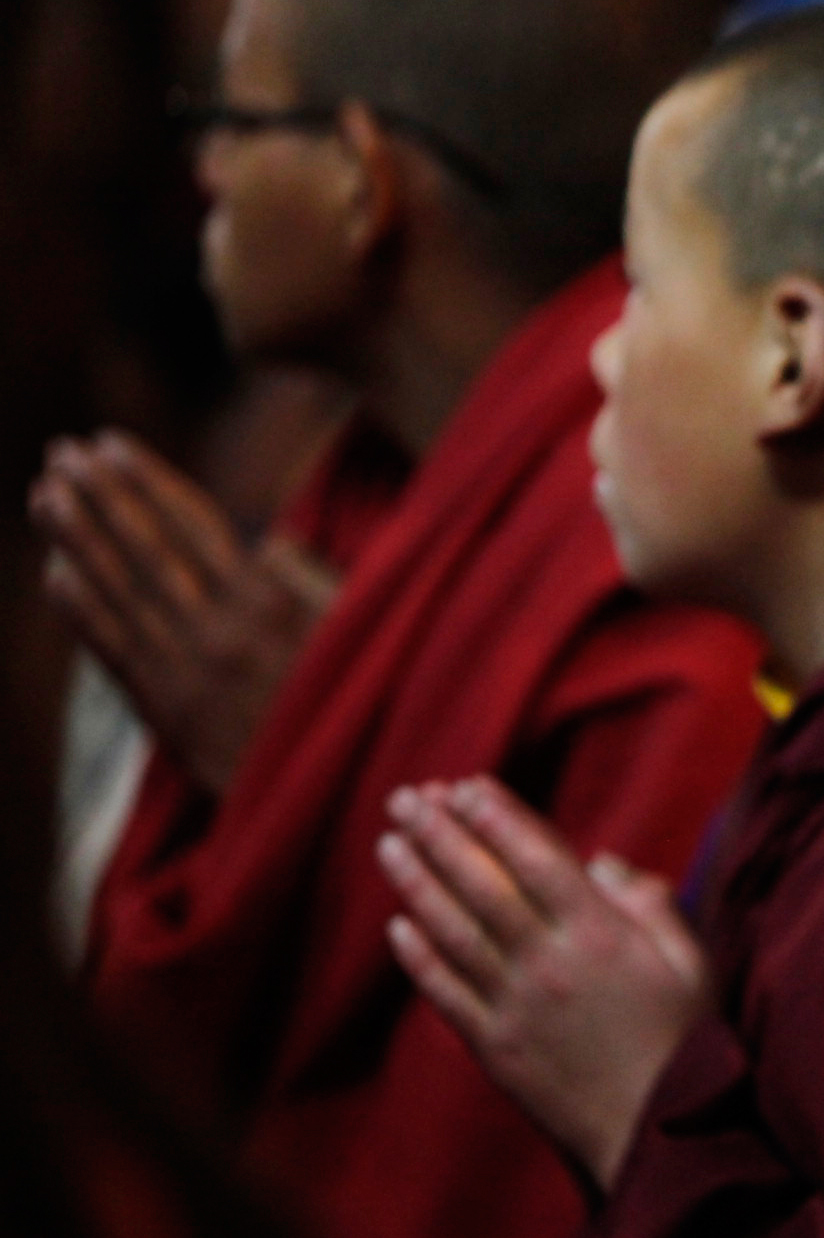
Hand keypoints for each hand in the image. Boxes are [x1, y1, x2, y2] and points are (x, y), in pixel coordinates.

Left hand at [28, 430, 335, 792]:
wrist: (340, 794)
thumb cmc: (363, 699)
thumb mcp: (359, 629)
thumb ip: (311, 581)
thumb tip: (264, 541)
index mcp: (268, 604)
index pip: (192, 526)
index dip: (147, 482)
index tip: (113, 444)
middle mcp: (216, 633)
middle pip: (144, 550)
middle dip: (101, 497)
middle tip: (63, 453)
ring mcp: (184, 673)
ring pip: (117, 593)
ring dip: (75, 540)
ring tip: (45, 494)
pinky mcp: (166, 711)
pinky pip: (112, 651)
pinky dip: (80, 611)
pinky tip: (54, 574)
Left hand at [378, 776, 710, 1190]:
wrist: (658, 1134)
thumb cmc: (686, 1041)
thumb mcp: (692, 962)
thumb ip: (650, 905)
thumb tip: (604, 865)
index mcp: (601, 936)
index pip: (537, 860)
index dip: (498, 818)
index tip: (466, 784)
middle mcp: (549, 964)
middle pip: (483, 887)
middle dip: (442, 836)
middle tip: (407, 797)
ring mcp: (515, 1008)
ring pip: (454, 934)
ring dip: (417, 884)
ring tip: (389, 844)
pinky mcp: (496, 1049)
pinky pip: (447, 995)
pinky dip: (419, 958)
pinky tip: (398, 927)